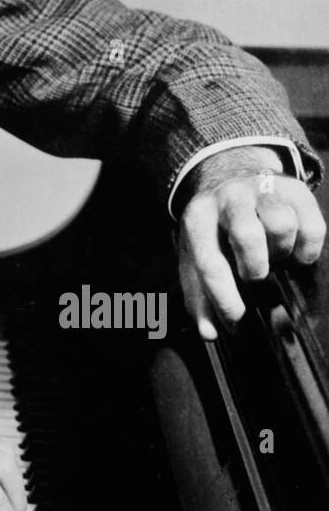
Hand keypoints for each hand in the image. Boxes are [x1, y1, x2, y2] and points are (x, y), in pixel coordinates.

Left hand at [178, 145, 325, 339]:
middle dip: (255, 267)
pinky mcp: (294, 188)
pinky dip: (307, 249)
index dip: (225, 299)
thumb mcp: (196, 258)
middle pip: (248, 235)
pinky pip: (313, 226)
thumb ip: (200, 298)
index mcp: (198, 218)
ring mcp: (262, 189)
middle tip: (254, 275)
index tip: (236, 322)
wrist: (229, 177)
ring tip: (274, 258)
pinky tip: (293, 251)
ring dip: (282, 253)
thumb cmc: (213, 231)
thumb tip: (209, 334)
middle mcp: (228, 198)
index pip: (210, 262)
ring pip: (282, 225)